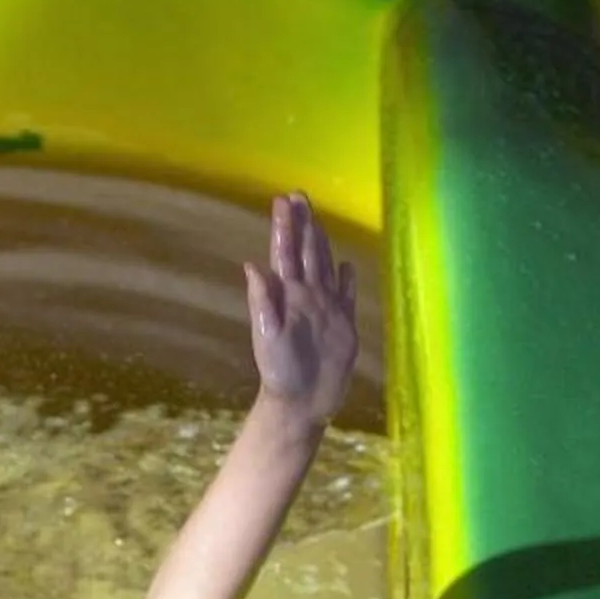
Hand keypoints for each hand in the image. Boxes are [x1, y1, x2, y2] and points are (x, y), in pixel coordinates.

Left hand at [244, 192, 357, 426]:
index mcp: (288, 297)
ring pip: (324, 266)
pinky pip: (346, 295)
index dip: (284, 227)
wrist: (303, 403)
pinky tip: (347, 265)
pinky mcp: (343, 325)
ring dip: (320, 242)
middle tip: (298, 195)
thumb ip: (262, 303)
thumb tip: (252, 267)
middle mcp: (307, 297)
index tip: (282, 200)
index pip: (285, 254)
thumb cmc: (281, 374)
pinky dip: (347, 278)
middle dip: (302, 224)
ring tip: (316, 219)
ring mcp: (326, 309)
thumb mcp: (268, 338)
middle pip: (306, 252)